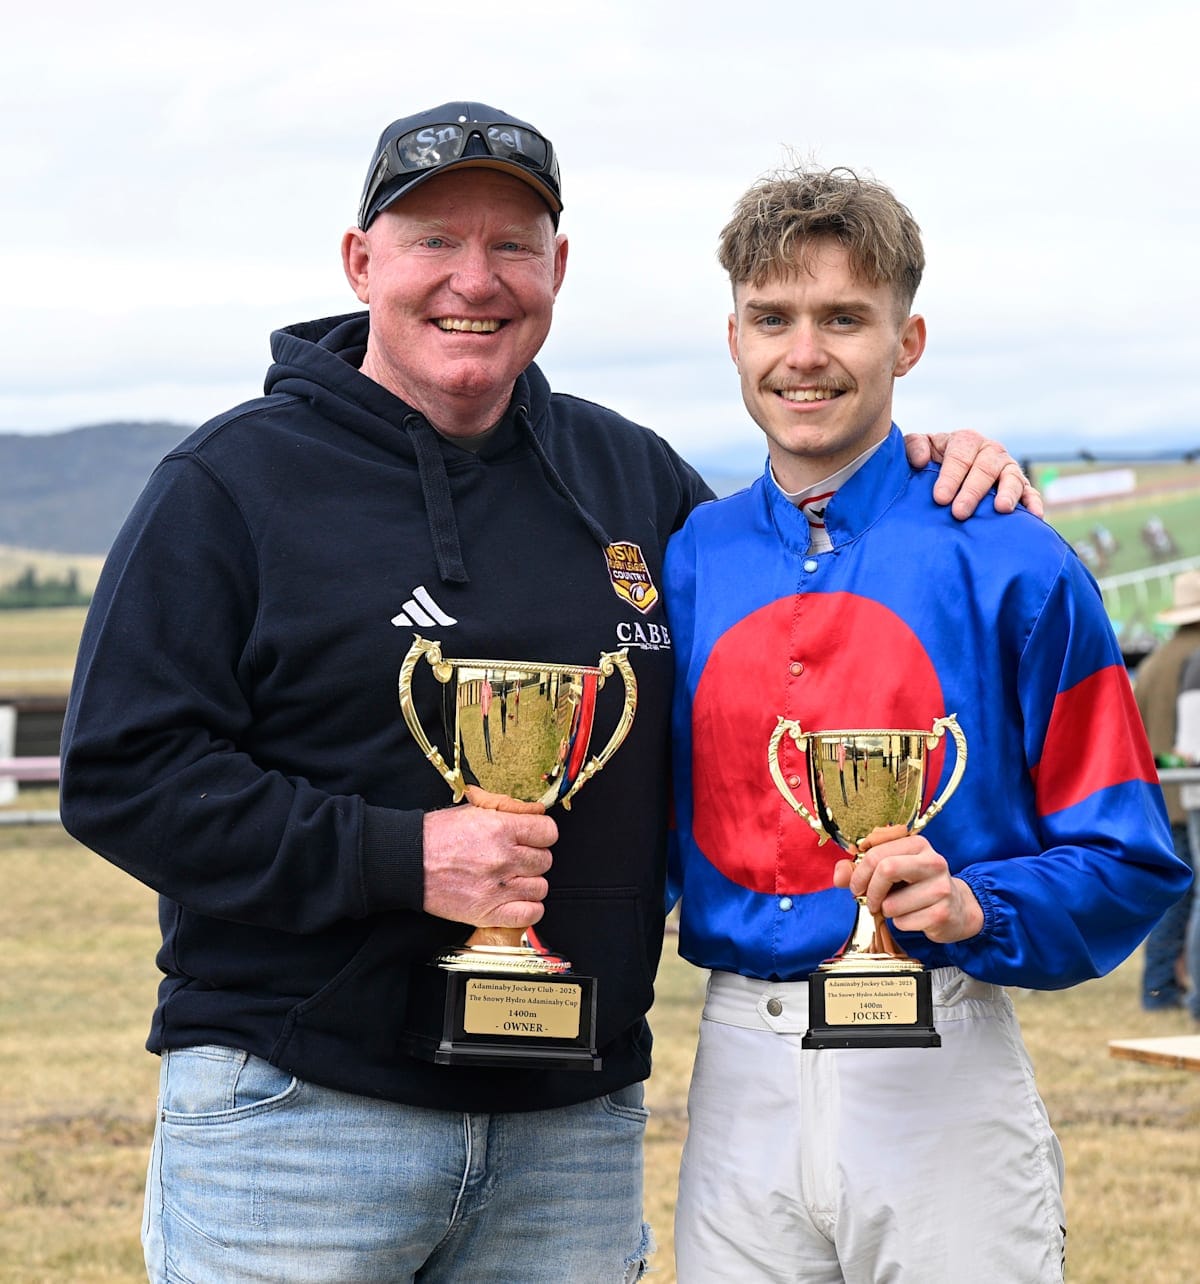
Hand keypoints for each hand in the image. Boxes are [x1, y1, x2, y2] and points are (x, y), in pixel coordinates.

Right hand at [422, 802, 557, 928]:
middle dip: (532, 858)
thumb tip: (537, 811)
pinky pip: (531, 913)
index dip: (541, 834)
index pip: (549, 832)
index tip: (532, 838)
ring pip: (541, 887)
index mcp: (500, 829)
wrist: (408, 863)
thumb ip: (510, 807)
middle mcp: (503, 858)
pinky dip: (528, 908)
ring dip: (529, 883)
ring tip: (511, 879)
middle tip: (515, 858)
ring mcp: (498, 888)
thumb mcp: (474, 808)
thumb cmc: (437, 836)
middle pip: (545, 860)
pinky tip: (514, 898)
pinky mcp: (488, 912)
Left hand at [832, 824, 982, 943]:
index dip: (859, 872)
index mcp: (917, 844)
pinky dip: (899, 923)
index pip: (877, 852)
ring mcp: (941, 888)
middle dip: (870, 890)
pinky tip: (913, 916)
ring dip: (886, 910)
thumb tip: (839, 875)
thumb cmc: (916, 887)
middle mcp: (933, 862)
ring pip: (892, 904)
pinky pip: (903, 922)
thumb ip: (859, 870)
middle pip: (886, 869)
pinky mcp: (942, 913)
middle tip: (868, 900)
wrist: (956, 909)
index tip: (856, 885)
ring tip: (896, 907)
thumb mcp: (891, 871)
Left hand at [904, 430, 1043, 519]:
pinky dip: (1033, 502)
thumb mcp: (920, 449)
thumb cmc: (931, 462)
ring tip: (1001, 509)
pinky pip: (1029, 492)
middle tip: (959, 512)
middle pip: (985, 468)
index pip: (959, 455)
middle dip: (972, 491)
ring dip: (1007, 493)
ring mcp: (1007, 468)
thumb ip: (914, 447)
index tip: (940, 498)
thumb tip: (921, 460)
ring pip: (1011, 477)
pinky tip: (1034, 516)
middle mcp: (990, 451)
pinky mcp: (1020, 485)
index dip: (950, 476)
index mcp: (966, 440)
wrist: (947, 474)